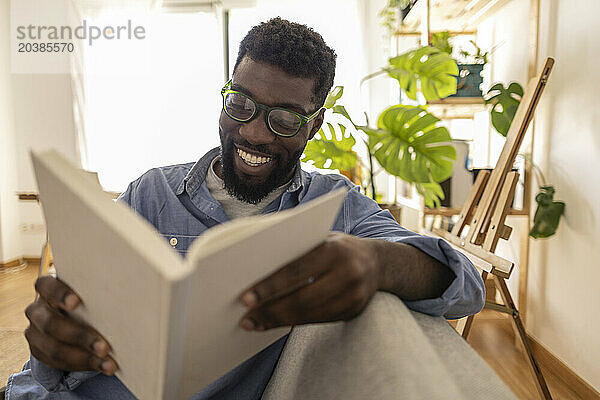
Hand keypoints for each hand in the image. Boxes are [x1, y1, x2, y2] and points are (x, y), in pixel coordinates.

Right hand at [24, 276, 117, 374]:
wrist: (73, 312)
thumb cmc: (88, 296)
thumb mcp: (90, 289)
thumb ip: (98, 290)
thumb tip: (131, 294)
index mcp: (47, 287)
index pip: (46, 286)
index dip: (60, 294)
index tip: (77, 302)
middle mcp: (37, 310)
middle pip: (51, 324)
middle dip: (80, 336)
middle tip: (104, 347)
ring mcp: (35, 332)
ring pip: (54, 349)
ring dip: (84, 358)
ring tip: (108, 363)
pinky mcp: (39, 351)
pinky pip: (58, 363)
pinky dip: (82, 366)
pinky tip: (103, 366)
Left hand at [238, 232, 380, 330]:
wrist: (379, 262)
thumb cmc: (338, 247)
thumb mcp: (321, 239)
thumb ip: (296, 249)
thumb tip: (254, 267)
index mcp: (335, 250)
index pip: (296, 270)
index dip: (269, 286)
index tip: (245, 298)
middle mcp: (348, 273)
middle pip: (302, 299)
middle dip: (270, 310)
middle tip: (246, 318)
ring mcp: (354, 296)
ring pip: (309, 315)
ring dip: (278, 321)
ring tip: (254, 324)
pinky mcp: (353, 312)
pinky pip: (318, 321)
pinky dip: (293, 323)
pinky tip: (275, 323)